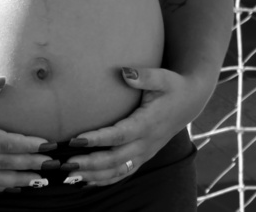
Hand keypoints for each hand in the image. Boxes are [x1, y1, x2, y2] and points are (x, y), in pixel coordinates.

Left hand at [59, 67, 214, 187]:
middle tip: (65, 162)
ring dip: (94, 175)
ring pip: (118, 171)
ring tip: (69, 174)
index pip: (119, 136)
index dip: (98, 140)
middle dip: (89, 163)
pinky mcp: (142, 157)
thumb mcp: (163, 78)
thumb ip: (144, 76)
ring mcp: (145, 153)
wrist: (190, 102)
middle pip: (115, 159)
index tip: (76, 140)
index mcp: (148, 124)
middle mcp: (146, 143)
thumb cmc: (173, 87)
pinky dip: (104, 180)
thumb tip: (124, 72)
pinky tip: (85, 182)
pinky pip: (123, 174)